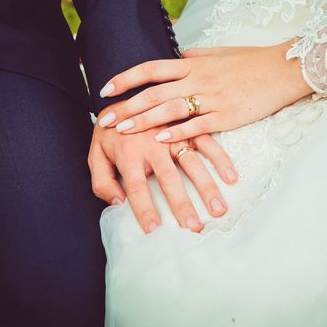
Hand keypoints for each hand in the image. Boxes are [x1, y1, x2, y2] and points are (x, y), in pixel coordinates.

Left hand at [89, 103, 237, 232]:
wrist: (122, 96)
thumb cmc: (110, 133)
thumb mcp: (95, 154)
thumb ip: (102, 182)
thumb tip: (118, 203)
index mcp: (129, 153)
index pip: (136, 188)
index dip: (144, 209)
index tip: (154, 230)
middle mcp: (153, 144)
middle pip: (169, 179)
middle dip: (182, 204)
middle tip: (193, 227)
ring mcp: (173, 134)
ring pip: (193, 163)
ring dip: (207, 187)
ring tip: (218, 210)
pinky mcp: (187, 126)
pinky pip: (207, 143)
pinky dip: (221, 160)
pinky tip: (231, 178)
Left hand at [95, 41, 312, 142]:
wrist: (283, 69)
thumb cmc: (250, 61)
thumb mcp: (218, 53)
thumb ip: (193, 57)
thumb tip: (175, 57)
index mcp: (193, 63)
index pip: (150, 68)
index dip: (125, 78)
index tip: (105, 88)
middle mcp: (198, 78)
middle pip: (154, 92)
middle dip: (126, 105)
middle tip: (103, 119)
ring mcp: (212, 98)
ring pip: (171, 109)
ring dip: (144, 120)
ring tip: (123, 130)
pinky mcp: (227, 116)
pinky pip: (198, 125)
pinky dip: (179, 132)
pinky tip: (161, 140)